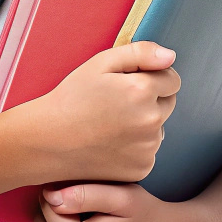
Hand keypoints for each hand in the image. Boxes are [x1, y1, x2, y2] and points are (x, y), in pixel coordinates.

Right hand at [29, 41, 180, 182]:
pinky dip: (135, 146)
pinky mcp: (141, 169)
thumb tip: (171, 56)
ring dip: (144, 123)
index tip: (130, 82)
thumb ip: (141, 53)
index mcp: (143, 90)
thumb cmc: (72, 98)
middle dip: (151, 99)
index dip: (153, 77)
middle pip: (169, 103)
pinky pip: (148, 151)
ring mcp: (147, 148)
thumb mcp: (101, 63)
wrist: (47, 141)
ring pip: (158, 128)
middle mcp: (151, 121)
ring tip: (110, 123)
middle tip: (117, 102)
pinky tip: (110, 142)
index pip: (173, 80)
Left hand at [32, 180, 207, 221]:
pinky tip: (91, 221)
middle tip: (88, 195)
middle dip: (57, 205)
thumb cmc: (147, 216)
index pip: (48, 207)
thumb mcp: (121, 197)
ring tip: (91, 209)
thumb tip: (48, 195)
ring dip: (61, 218)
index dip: (62, 189)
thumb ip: (83, 194)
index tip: (86, 184)